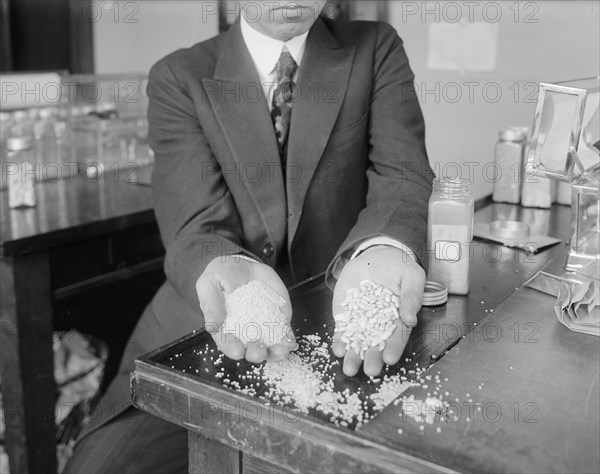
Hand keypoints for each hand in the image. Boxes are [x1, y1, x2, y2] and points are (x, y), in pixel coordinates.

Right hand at [196, 255, 296, 362]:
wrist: (240, 264)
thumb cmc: (220, 276)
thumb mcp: (209, 284)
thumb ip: (211, 304)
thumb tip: (212, 325)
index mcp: (224, 328)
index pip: (227, 343)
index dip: (232, 348)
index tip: (237, 351)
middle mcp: (244, 332)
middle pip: (250, 348)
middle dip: (256, 353)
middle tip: (258, 352)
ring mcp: (262, 326)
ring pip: (270, 345)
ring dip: (276, 352)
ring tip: (281, 351)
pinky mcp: (277, 317)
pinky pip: (284, 331)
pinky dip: (288, 338)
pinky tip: (291, 342)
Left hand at [332, 246, 424, 376]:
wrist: (375, 256)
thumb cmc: (397, 268)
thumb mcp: (411, 276)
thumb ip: (412, 297)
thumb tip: (411, 318)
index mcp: (399, 318)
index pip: (397, 336)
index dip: (394, 347)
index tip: (390, 358)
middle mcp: (380, 324)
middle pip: (376, 344)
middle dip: (372, 358)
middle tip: (371, 370)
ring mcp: (361, 321)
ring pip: (357, 341)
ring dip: (353, 356)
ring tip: (350, 368)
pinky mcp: (345, 314)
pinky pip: (342, 329)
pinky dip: (339, 340)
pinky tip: (338, 350)